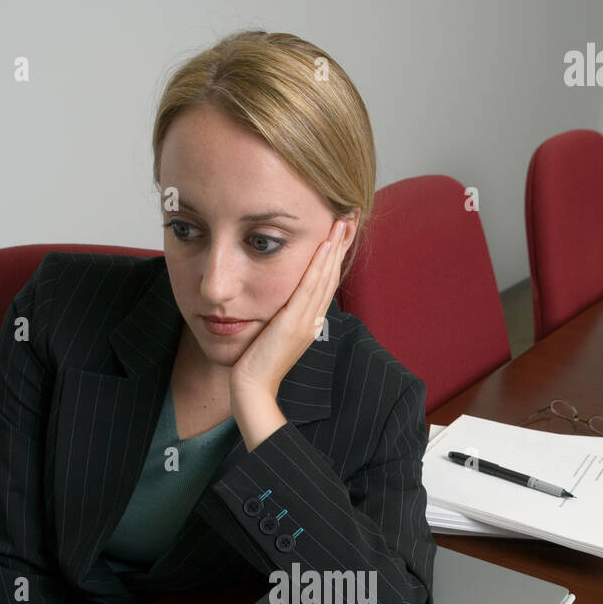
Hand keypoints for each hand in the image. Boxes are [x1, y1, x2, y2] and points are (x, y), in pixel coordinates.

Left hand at [229, 218, 348, 401]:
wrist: (252, 387)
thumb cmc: (256, 362)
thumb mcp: (272, 332)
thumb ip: (280, 314)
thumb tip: (280, 298)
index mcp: (310, 321)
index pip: (326, 281)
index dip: (336, 255)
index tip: (341, 230)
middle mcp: (313, 319)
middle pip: (332, 275)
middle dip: (342, 245)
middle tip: (351, 217)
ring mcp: (306, 321)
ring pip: (325, 278)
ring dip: (336, 248)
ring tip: (343, 221)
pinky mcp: (294, 323)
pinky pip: (309, 288)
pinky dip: (319, 265)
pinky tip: (324, 245)